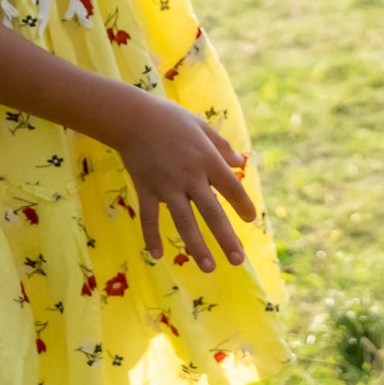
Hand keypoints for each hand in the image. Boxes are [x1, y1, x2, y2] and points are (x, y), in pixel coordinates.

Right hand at [113, 96, 256, 266]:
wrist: (133, 117)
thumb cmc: (171, 119)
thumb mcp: (202, 127)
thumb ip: (222, 146)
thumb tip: (240, 163)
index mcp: (206, 159)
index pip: (231, 187)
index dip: (243, 204)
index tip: (250, 219)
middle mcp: (189, 176)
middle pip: (211, 212)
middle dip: (225, 237)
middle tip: (238, 260)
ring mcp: (166, 185)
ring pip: (183, 221)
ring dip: (196, 246)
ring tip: (209, 267)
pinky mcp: (145, 189)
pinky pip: (149, 217)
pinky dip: (151, 236)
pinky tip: (157, 256)